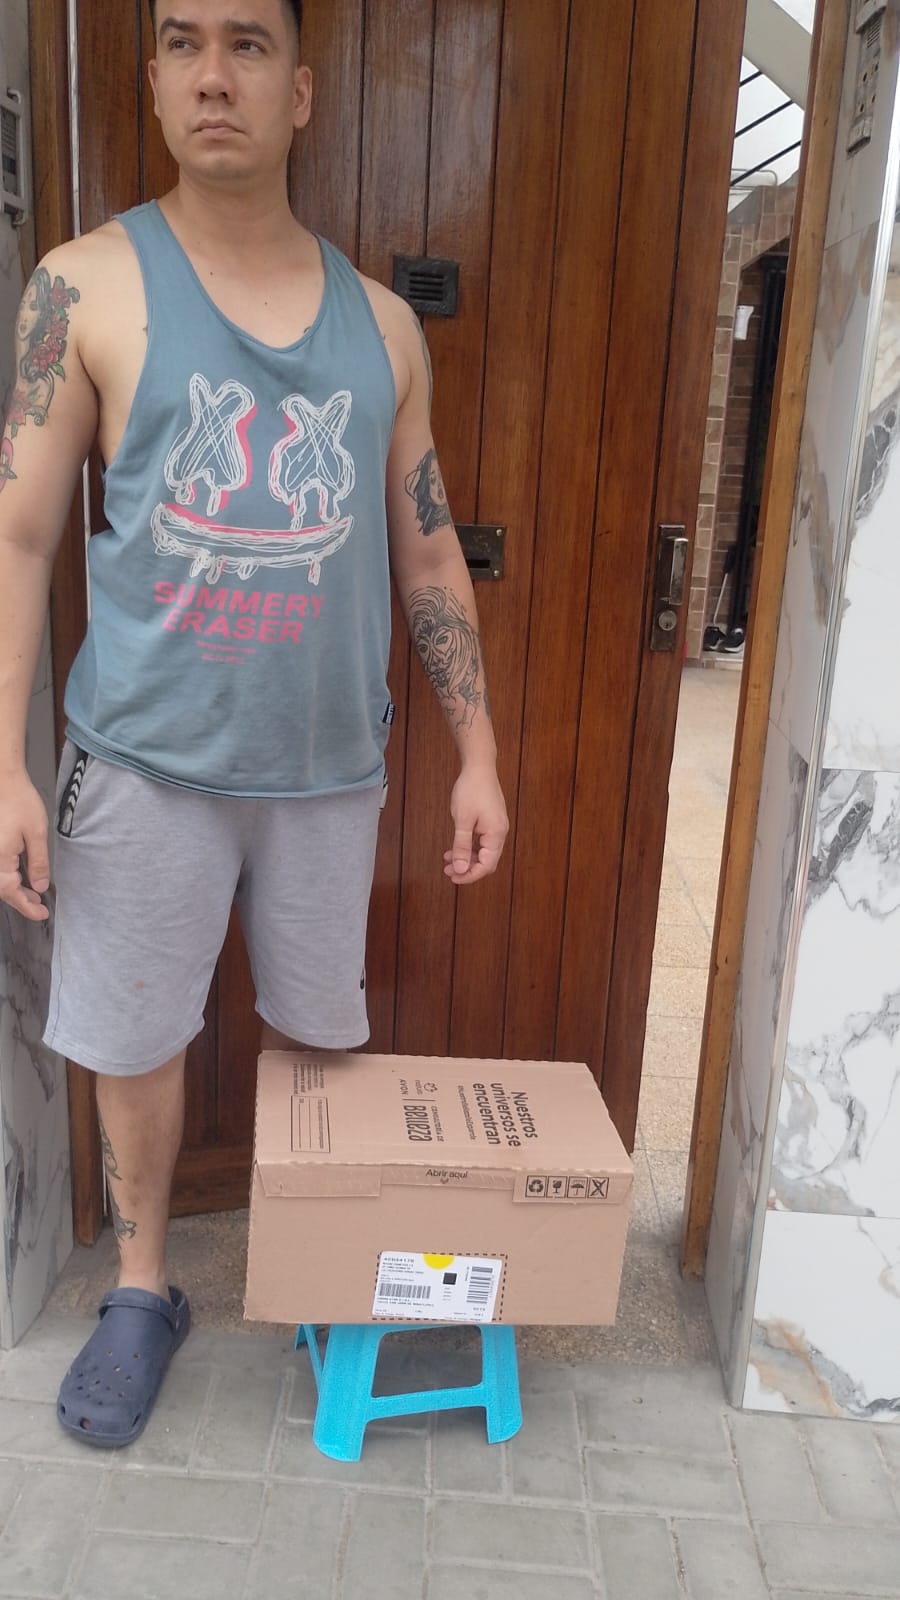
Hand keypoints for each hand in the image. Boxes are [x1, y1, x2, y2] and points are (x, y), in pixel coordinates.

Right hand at [0, 775, 50, 921]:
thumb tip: (39, 886)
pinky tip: (19, 878)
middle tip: (40, 907)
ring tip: (32, 895)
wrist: (4, 780)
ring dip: (14, 890)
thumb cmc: (19, 801)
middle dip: (20, 900)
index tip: (42, 915)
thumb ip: (38, 862)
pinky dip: (7, 878)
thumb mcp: (36, 833)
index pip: (11, 893)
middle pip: (2, 890)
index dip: (27, 907)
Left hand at [444, 765, 508, 885]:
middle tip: (448, 871)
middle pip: (487, 861)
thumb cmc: (471, 790)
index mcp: (496, 834)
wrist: (479, 767)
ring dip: (466, 858)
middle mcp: (500, 833)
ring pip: (483, 852)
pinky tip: (454, 847)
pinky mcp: (491, 822)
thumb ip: (461, 846)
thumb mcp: (462, 820)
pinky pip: (482, 842)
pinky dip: (469, 847)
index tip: (453, 877)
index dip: (470, 875)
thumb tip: (460, 868)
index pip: (486, 865)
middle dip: (467, 869)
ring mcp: (496, 827)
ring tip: (447, 861)